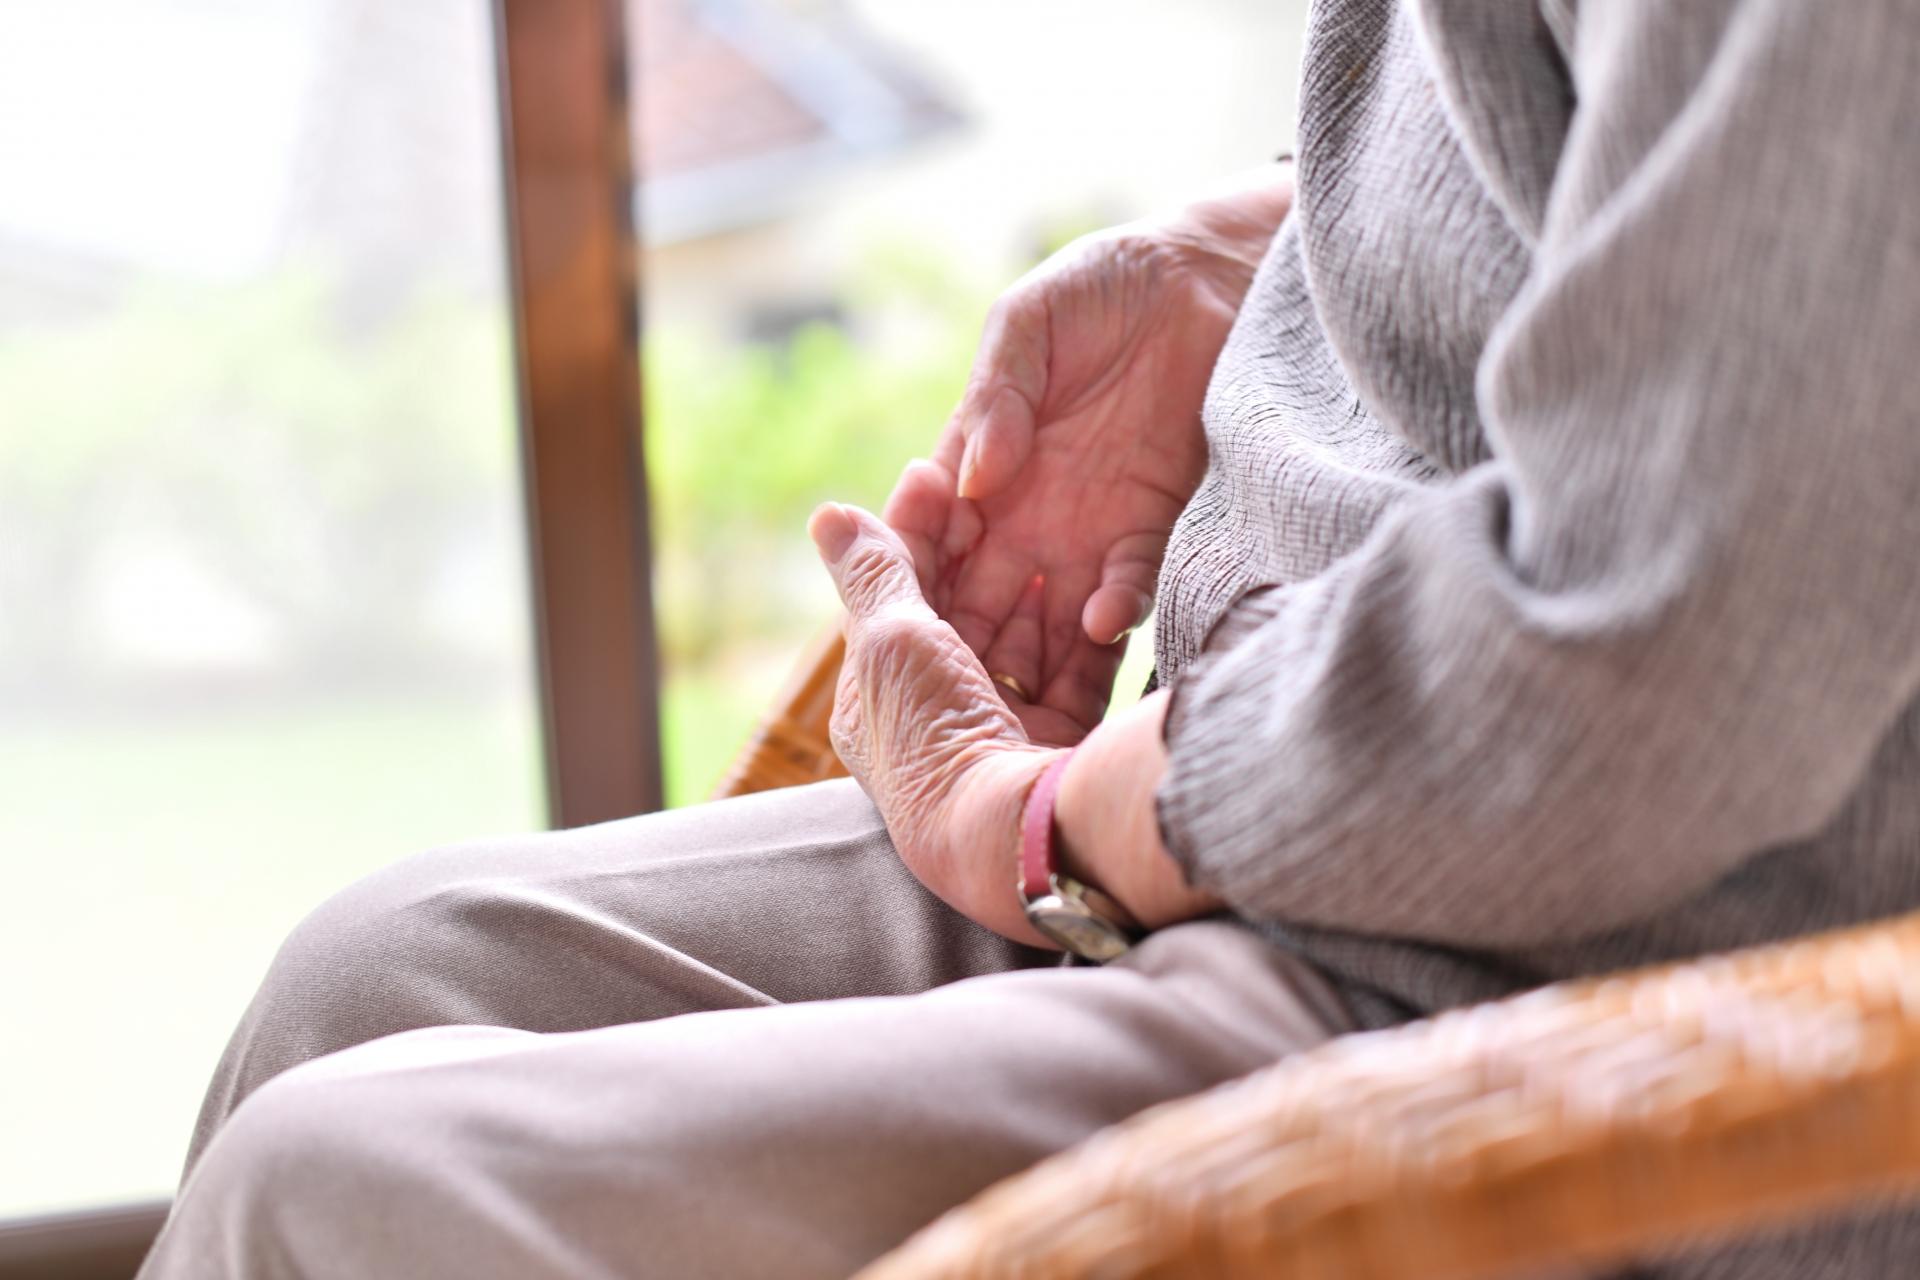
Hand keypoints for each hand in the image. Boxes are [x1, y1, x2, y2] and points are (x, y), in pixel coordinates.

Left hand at [810, 501, 1221, 945]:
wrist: (1016, 837)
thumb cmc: (934, 739)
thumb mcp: (888, 641)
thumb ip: (872, 572)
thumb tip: (828, 513)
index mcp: (874, 703)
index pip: (895, 597)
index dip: (915, 533)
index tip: (938, 472)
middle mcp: (935, 722)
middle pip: (965, 617)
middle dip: (989, 556)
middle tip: (1012, 487)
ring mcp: (999, 736)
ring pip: (1024, 642)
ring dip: (1041, 592)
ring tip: (1063, 530)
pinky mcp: (1059, 746)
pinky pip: (1075, 676)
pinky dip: (1087, 637)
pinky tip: (1098, 595)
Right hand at [884, 165, 1293, 732]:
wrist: (1204, 279)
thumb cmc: (1100, 286)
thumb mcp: (1027, 324)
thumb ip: (998, 394)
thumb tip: (973, 475)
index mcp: (977, 464)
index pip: (929, 538)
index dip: (913, 579)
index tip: (901, 612)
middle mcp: (1024, 512)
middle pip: (981, 598)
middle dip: (968, 646)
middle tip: (957, 683)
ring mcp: (1086, 528)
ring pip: (1049, 617)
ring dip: (1037, 657)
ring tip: (1030, 687)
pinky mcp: (1150, 528)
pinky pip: (1127, 586)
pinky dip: (1113, 612)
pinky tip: (1102, 624)